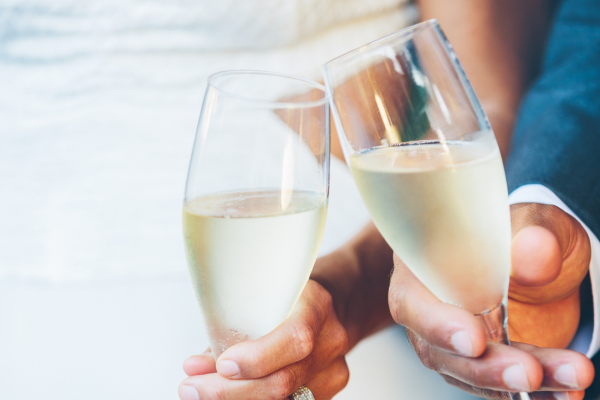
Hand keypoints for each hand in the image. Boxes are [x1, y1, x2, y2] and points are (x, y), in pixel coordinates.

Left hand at [178, 280, 348, 399]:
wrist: (330, 307)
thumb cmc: (288, 298)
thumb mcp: (264, 297)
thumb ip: (232, 329)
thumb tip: (194, 368)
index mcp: (315, 306)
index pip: (295, 339)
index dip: (258, 358)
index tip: (222, 364)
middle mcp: (330, 341)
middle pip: (283, 381)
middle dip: (230, 391)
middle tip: (192, 389)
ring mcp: (333, 371)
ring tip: (203, 394)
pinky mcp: (328, 392)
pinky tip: (231, 396)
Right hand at [389, 203, 594, 398]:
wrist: (545, 260)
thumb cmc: (528, 231)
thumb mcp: (537, 223)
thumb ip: (535, 234)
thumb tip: (532, 254)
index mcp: (423, 261)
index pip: (411, 297)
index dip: (436, 323)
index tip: (475, 340)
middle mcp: (428, 303)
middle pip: (435, 348)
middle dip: (482, 367)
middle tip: (528, 373)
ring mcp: (451, 336)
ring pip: (466, 372)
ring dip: (513, 383)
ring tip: (569, 376)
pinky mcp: (478, 360)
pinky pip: (495, 384)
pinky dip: (532, 393)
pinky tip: (566, 392)